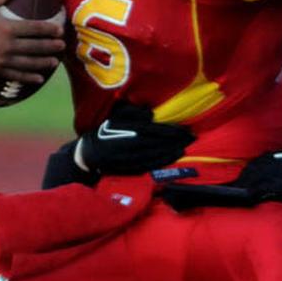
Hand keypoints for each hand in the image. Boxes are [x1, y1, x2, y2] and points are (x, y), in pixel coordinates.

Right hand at [0, 0, 64, 84]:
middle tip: (63, 46)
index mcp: (5, 27)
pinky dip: (29, 77)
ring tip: (56, 62)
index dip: (49, 29)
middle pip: (35, 46)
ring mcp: (1, 59)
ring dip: (44, 62)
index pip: (33, 28)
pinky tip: (40, 78)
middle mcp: (5, 44)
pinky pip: (16, 75)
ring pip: (29, 62)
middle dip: (51, 46)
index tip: (59, 30)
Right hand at [77, 101, 194, 174]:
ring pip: (158, 154)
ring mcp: (133, 158)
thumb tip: (150, 113)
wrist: (89, 153)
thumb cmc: (105, 132)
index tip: (186, 129)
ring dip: (173, 151)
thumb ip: (132, 113)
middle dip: (177, 140)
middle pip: (160, 143)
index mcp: (130, 131)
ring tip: (185, 147)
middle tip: (192, 138)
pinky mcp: (132, 168)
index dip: (172, 130)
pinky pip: (152, 165)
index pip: (156, 130)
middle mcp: (133, 145)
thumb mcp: (115, 117)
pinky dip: (164, 161)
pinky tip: (174, 157)